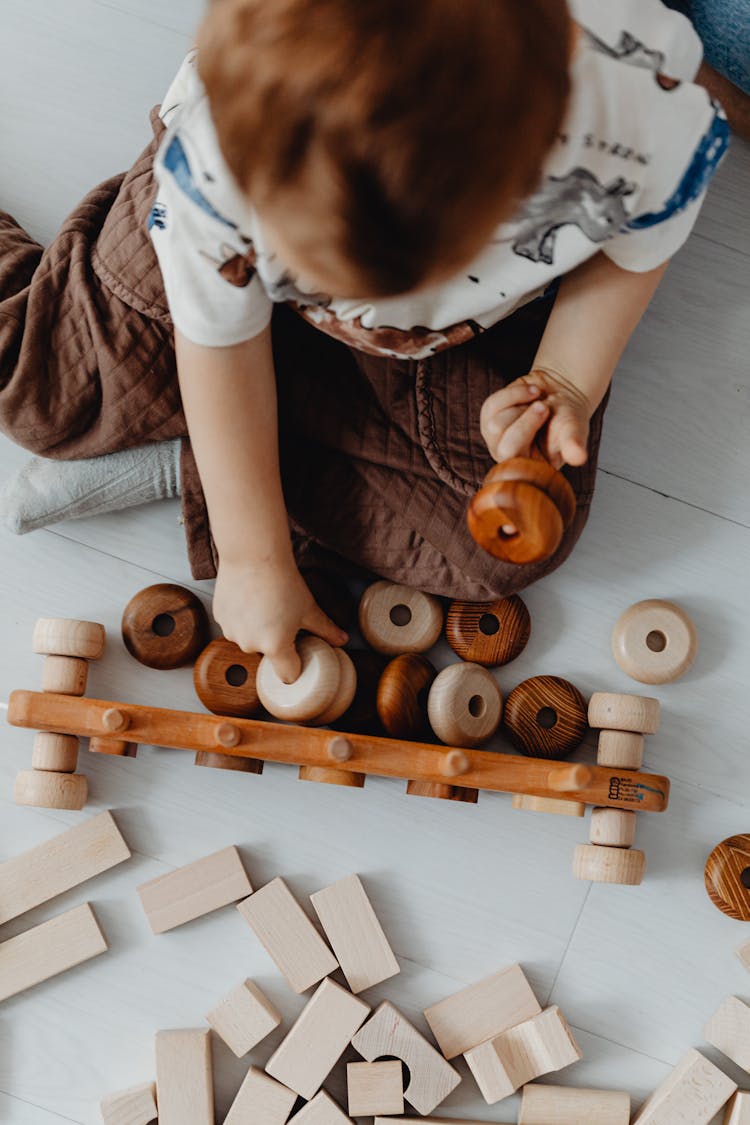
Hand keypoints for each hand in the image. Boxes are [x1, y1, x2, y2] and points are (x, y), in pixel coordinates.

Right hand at [213, 557, 347, 682]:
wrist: (253, 554)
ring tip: (266, 604)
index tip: (299, 652)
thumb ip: (326, 629)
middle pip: (267, 654)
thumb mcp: (309, 608)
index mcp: (276, 647)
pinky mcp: (219, 618)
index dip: (296, 665)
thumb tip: (343, 641)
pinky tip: (250, 598)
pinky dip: (242, 616)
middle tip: (282, 616)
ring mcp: (231, 632)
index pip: (288, 676)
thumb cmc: (284, 582)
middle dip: (274, 641)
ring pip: (248, 639)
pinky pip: (234, 625)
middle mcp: (250, 645)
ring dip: (256, 629)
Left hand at [479, 368, 592, 469]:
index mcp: (530, 467)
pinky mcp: (488, 420)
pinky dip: (512, 393)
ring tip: (537, 401)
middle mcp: (509, 458)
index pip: (517, 463)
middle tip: (544, 406)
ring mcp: (495, 440)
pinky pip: (491, 406)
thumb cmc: (567, 417)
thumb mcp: (575, 429)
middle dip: (526, 419)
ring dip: (520, 405)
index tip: (546, 409)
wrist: (560, 394)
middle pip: (504, 446)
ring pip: (495, 424)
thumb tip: (578, 457)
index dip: (527, 432)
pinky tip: (528, 393)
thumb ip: (574, 443)